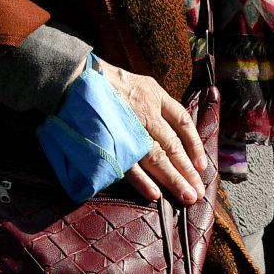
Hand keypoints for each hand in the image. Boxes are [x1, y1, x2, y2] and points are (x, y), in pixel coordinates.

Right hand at [91, 57, 208, 205]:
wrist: (72, 77)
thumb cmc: (100, 80)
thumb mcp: (133, 81)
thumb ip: (149, 101)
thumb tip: (164, 127)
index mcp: (153, 95)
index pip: (182, 121)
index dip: (194, 144)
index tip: (201, 164)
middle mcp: (146, 112)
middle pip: (173, 145)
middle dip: (187, 170)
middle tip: (198, 192)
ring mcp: (129, 128)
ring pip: (157, 156)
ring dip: (173, 179)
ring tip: (186, 196)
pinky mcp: (112, 140)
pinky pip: (130, 164)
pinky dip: (142, 180)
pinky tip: (155, 194)